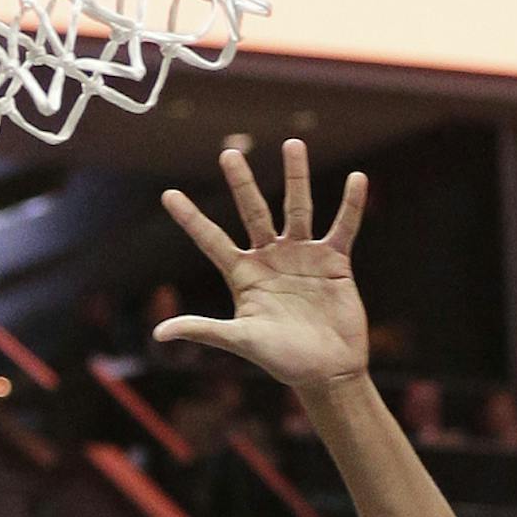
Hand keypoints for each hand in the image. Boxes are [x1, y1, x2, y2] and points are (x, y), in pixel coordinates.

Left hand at [155, 139, 368, 394]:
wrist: (327, 372)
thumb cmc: (282, 360)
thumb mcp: (241, 341)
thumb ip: (204, 330)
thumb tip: (159, 334)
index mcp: (244, 275)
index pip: (211, 240)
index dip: (190, 219)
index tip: (168, 194)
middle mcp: (270, 259)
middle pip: (253, 212)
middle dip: (241, 183)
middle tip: (228, 153)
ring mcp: (303, 257)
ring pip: (298, 209)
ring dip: (296, 177)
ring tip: (293, 144)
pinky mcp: (334, 262)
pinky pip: (342, 227)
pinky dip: (350, 205)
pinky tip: (357, 178)